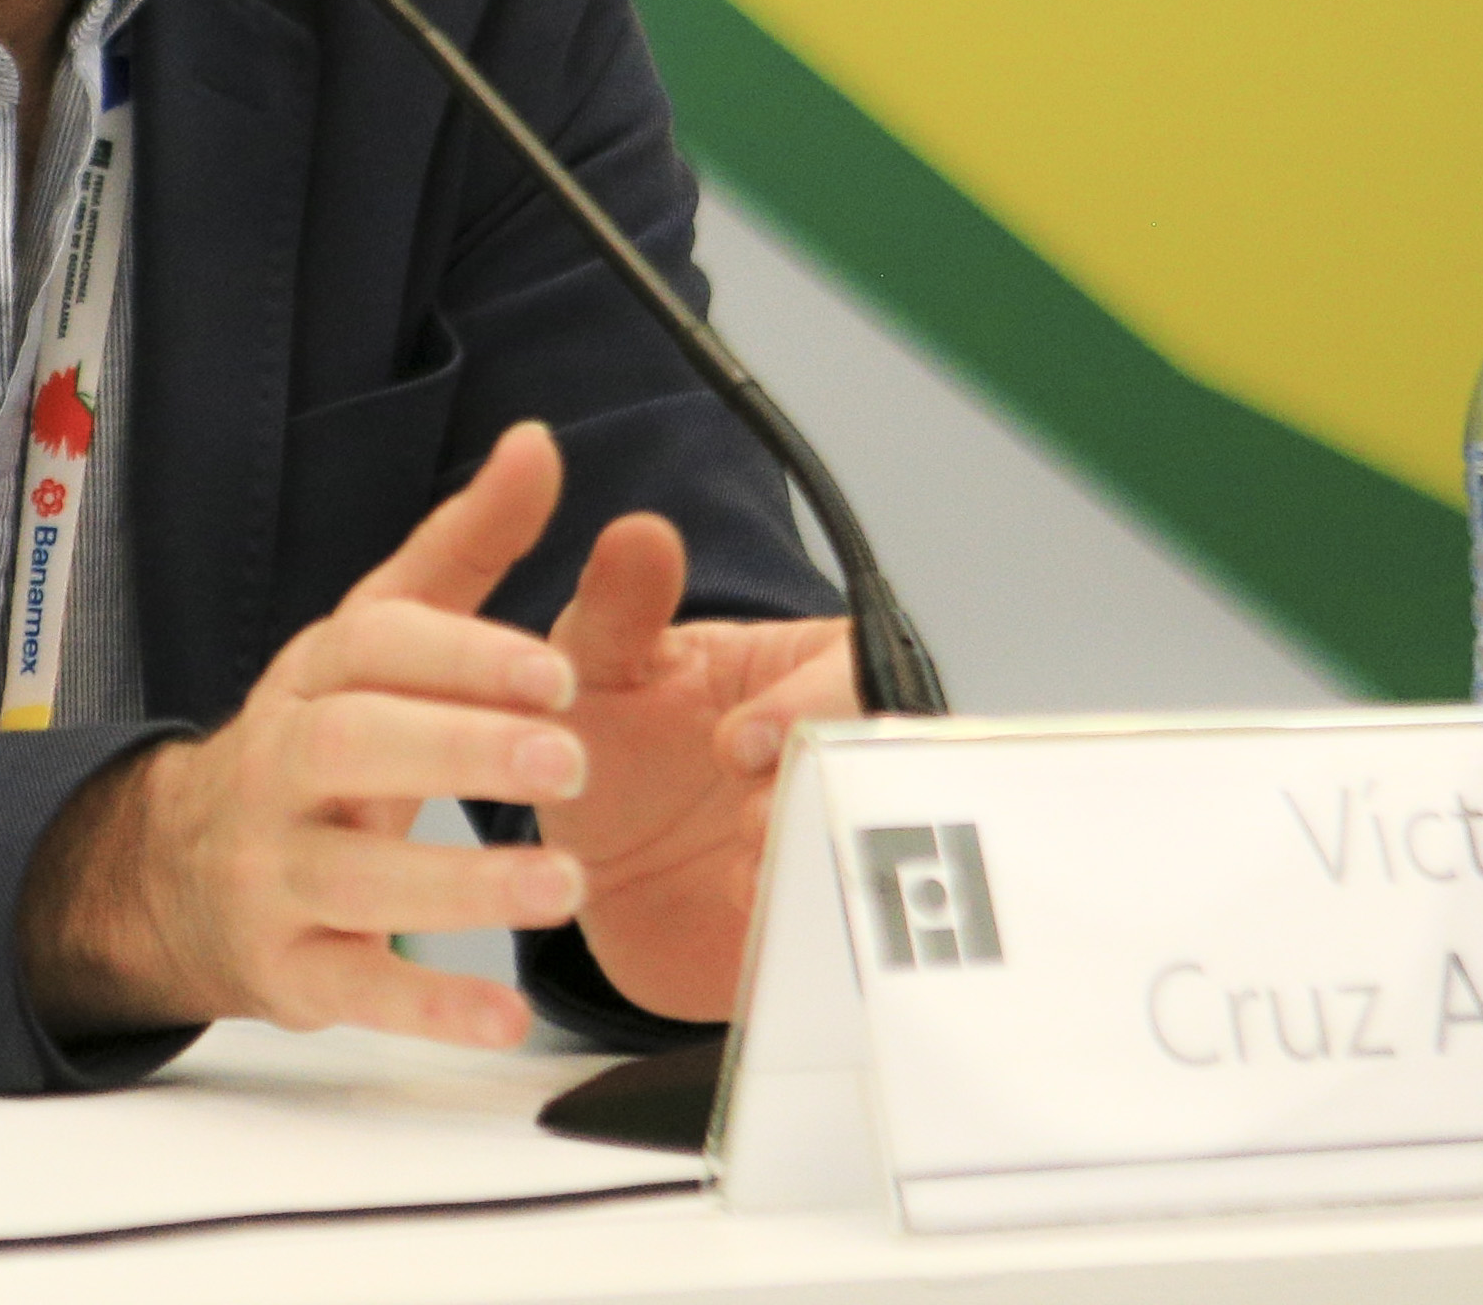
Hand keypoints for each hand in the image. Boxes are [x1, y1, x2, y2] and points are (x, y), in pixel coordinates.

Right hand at [22, 422, 593, 1047]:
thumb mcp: (380, 636)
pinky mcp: (286, 968)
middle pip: (354, 746)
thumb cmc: (319, 736)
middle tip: (568, 761)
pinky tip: (504, 1016)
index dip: (465, 656)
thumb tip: (540, 442)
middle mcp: (282, 765)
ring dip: (462, 883)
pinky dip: (426, 1005)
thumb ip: (466, 546)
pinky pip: (352, 987)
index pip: (376, 648)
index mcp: (316, 677)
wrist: (181, 869)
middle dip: (460, 750)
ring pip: (355, 874)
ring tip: (565, 884)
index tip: (560, 674)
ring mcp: (275, 870)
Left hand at [543, 499, 856, 1020]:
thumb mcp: (598, 673)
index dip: (800, 709)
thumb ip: (617, 609)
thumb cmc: (619, 751)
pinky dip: (809, 944)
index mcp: (814, 676)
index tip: (734, 742)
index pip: (849, 676)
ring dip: (815, 871)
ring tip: (743, 883)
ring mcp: (852, 851)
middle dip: (821, 798)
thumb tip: (640, 533)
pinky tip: (752, 936)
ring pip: (878, 859)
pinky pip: (851, 947)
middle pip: (884, 773)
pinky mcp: (834, 939)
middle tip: (750, 822)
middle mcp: (852, 762)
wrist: (603, 885)